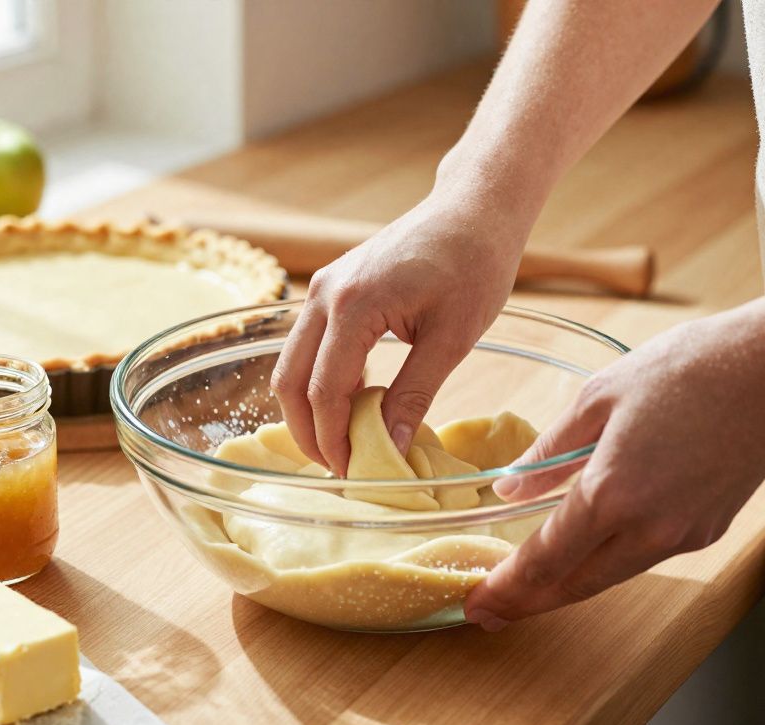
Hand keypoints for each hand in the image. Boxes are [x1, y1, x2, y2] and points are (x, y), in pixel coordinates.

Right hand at [271, 194, 529, 474]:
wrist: (474, 209)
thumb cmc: (474, 265)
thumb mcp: (452, 339)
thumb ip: (414, 395)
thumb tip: (390, 448)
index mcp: (353, 306)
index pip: (324, 391)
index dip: (333, 440)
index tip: (352, 475)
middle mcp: (323, 295)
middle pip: (290, 380)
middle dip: (308, 432)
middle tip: (338, 469)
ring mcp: (321, 287)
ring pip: (291, 362)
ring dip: (309, 407)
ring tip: (341, 444)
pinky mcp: (330, 287)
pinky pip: (308, 344)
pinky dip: (318, 379)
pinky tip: (350, 405)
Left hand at [464, 311, 764, 630]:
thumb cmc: (686, 368)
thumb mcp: (598, 397)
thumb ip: (549, 452)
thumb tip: (508, 489)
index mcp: (612, 493)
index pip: (545, 559)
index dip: (507, 588)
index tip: (477, 603)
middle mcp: (648, 528)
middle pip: (576, 584)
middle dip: (529, 601)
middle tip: (490, 611)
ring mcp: (683, 535)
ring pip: (610, 575)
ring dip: (567, 584)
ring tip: (529, 586)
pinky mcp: (708, 530)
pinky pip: (644, 555)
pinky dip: (607, 561)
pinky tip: (587, 550)